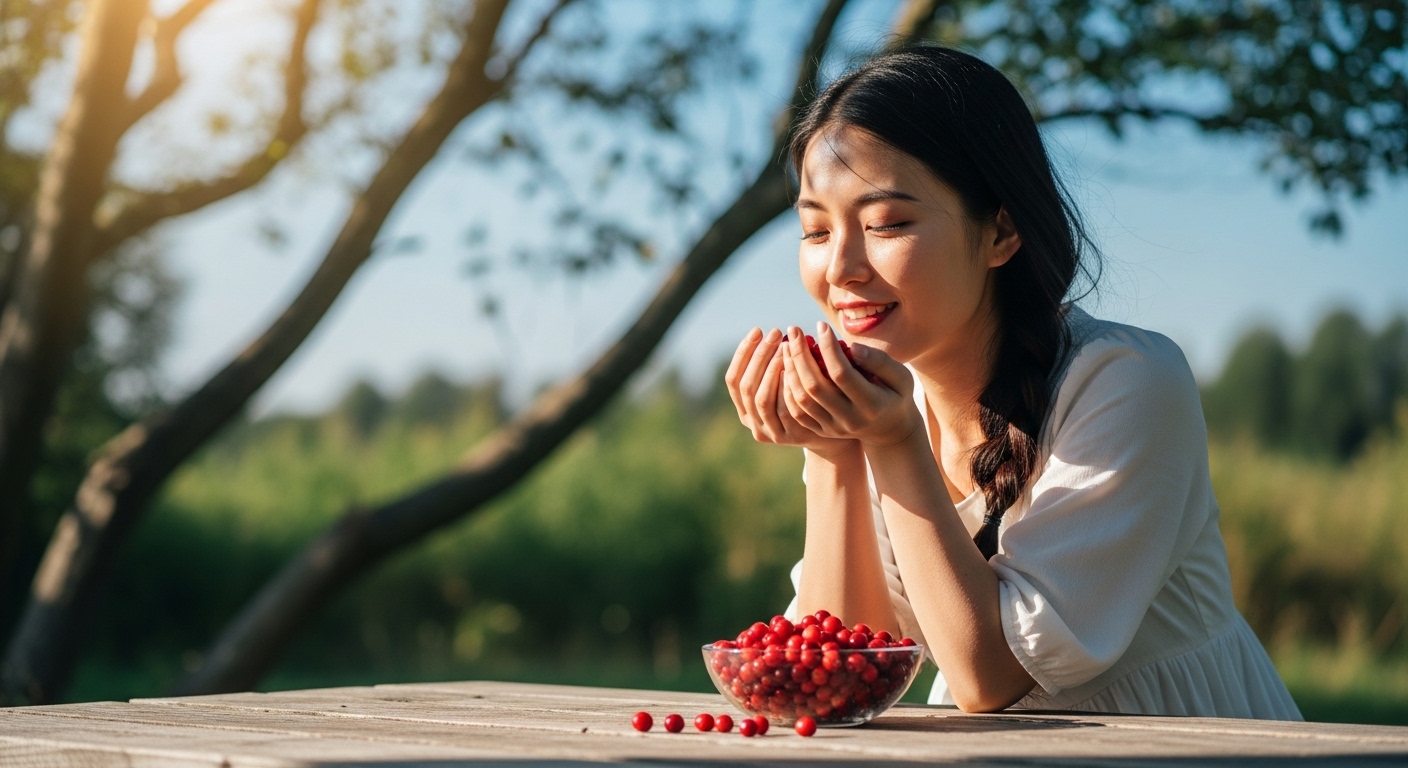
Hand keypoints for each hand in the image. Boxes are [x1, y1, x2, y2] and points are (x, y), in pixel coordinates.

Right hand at [725, 327, 856, 456]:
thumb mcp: (782, 383)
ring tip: (785, 347)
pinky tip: (795, 368)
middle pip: (747, 387)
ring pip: (762, 399)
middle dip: (759, 356)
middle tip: (774, 333)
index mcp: (744, 408)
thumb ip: (771, 367)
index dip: (743, 353)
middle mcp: (752, 422)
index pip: (733, 379)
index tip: (758, 331)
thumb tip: (769, 334)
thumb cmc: (805, 398)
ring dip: (771, 369)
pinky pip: (784, 410)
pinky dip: (786, 388)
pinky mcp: (788, 436)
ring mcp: (769, 432)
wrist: (829, 430)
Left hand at [781, 322, 922, 449]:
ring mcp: (833, 428)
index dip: (828, 348)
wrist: (890, 431)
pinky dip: (788, 388)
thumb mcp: (901, 377)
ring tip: (787, 345)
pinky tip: (786, 367)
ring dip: (790, 370)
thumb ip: (880, 361)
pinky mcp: (822, 431)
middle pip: (816, 386)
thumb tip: (851, 347)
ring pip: (802, 399)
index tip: (821, 326)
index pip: (841, 374)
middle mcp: (850, 419)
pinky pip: (797, 411)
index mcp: (872, 405)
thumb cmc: (895, 395)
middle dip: (801, 355)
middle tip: (794, 331)